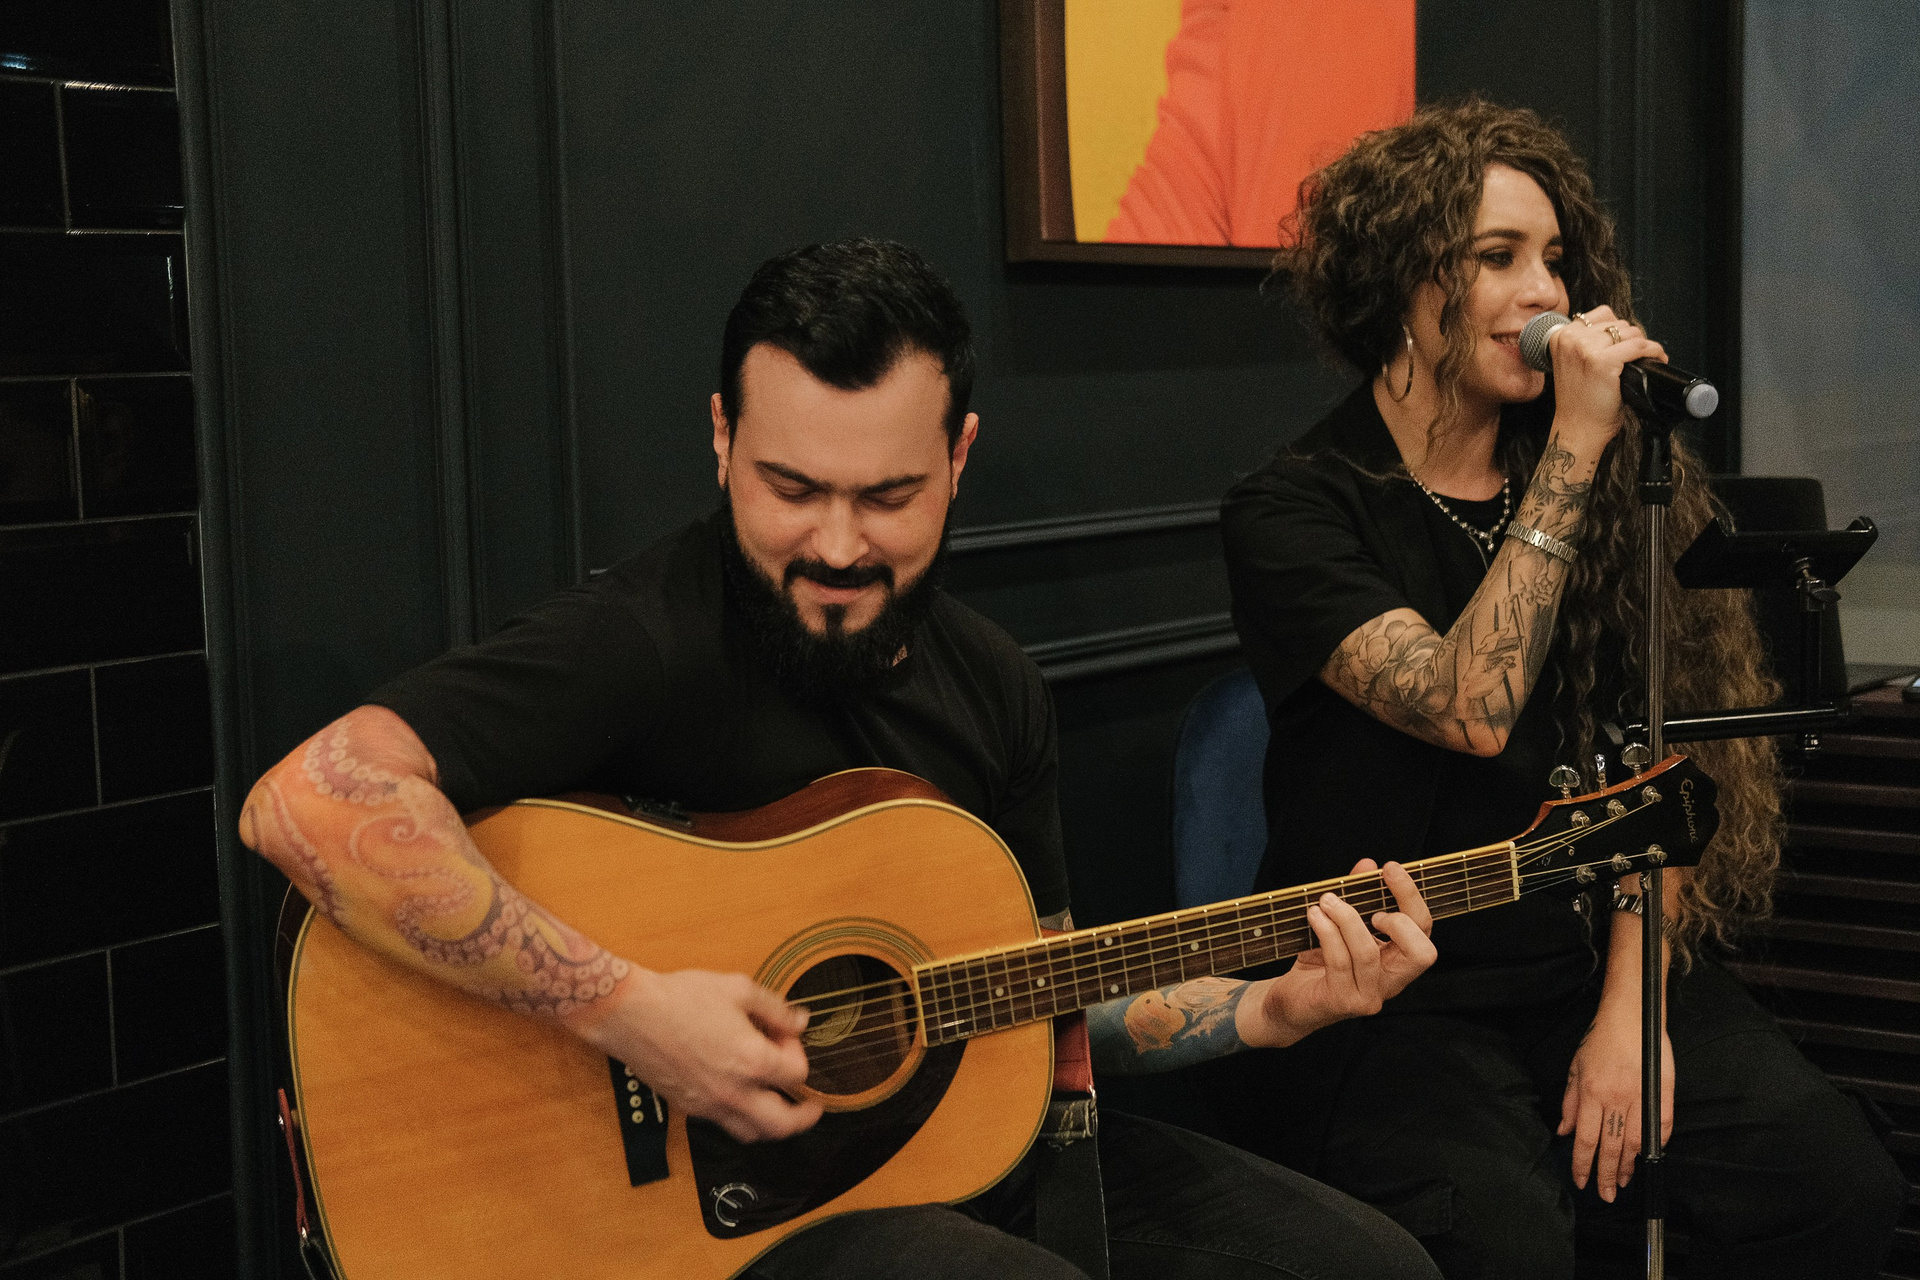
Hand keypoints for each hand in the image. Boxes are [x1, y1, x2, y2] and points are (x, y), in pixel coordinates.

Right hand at [569, 967, 823, 1142]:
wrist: (631, 1014)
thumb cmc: (683, 996)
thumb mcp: (738, 989)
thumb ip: (776, 1008)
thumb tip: (800, 1020)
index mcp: (751, 1060)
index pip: (796, 1073)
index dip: (797, 1051)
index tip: (785, 1035)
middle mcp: (734, 1091)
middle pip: (783, 1124)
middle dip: (804, 1118)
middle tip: (812, 1108)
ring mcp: (709, 1105)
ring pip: (752, 1134)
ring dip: (772, 1125)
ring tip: (779, 1108)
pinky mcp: (689, 1108)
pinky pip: (725, 1125)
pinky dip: (741, 1118)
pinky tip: (741, 1096)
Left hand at [1239, 859, 1436, 1047]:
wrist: (1288, 1004)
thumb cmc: (1317, 964)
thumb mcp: (1339, 926)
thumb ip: (1356, 896)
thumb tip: (1367, 865)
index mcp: (1396, 962)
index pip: (1423, 930)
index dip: (1411, 897)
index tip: (1389, 869)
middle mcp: (1390, 983)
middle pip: (1421, 953)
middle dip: (1399, 918)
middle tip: (1370, 905)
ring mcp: (1368, 996)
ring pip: (1368, 952)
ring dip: (1347, 918)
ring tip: (1326, 901)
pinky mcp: (1342, 1001)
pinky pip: (1339, 961)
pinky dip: (1326, 931)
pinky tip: (1314, 915)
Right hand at [1547, 304, 1666, 453]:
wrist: (1578, 429)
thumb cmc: (1579, 402)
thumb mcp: (1572, 364)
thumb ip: (1586, 343)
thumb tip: (1618, 328)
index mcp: (1560, 336)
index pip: (1601, 315)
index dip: (1617, 330)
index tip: (1623, 344)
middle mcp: (1570, 339)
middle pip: (1617, 323)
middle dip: (1630, 339)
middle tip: (1635, 357)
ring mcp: (1586, 349)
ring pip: (1630, 332)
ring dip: (1643, 345)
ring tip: (1645, 358)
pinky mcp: (1603, 361)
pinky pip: (1639, 346)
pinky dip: (1653, 351)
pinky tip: (1655, 359)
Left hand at [1558, 1002, 1673, 1201]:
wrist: (1632, 1015)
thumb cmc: (1601, 1039)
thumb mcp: (1575, 1067)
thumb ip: (1570, 1102)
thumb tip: (1564, 1132)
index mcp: (1592, 1092)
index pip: (1586, 1139)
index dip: (1583, 1164)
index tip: (1582, 1181)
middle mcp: (1617, 1099)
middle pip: (1610, 1147)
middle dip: (1606, 1175)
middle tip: (1606, 1194)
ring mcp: (1642, 1097)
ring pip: (1635, 1143)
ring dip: (1628, 1166)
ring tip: (1623, 1181)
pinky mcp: (1664, 1093)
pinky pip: (1662, 1128)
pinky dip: (1655, 1146)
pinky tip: (1646, 1157)